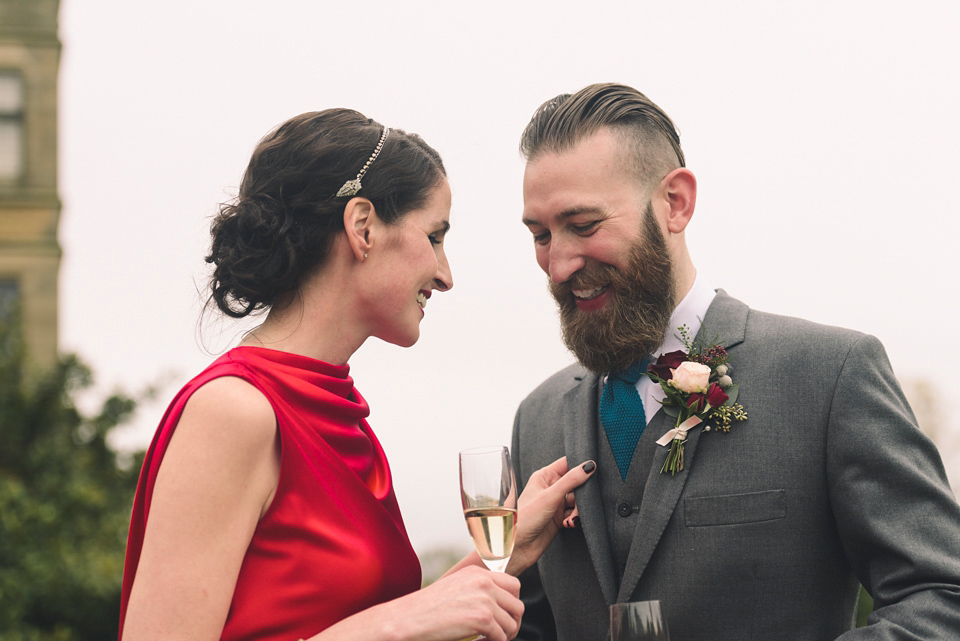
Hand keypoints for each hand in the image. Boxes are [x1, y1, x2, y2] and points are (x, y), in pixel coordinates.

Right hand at [396, 566, 522, 640]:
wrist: (408, 619)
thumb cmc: (426, 608)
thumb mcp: (455, 589)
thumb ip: (476, 591)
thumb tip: (496, 605)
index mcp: (477, 573)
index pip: (513, 585)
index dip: (512, 603)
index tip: (505, 616)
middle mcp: (484, 582)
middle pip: (517, 604)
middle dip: (513, 622)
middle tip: (502, 633)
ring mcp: (485, 600)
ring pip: (512, 623)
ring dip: (505, 636)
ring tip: (491, 640)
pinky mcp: (482, 619)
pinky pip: (502, 636)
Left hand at [506, 457, 595, 574]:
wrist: (518, 547)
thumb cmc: (525, 518)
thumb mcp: (550, 497)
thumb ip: (570, 481)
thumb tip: (589, 466)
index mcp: (544, 476)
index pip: (567, 463)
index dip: (580, 465)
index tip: (593, 470)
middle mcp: (550, 488)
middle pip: (576, 482)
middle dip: (582, 493)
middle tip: (582, 502)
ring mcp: (555, 503)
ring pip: (577, 500)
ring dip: (579, 509)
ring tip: (572, 518)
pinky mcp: (559, 517)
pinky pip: (574, 513)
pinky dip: (574, 519)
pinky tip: (568, 524)